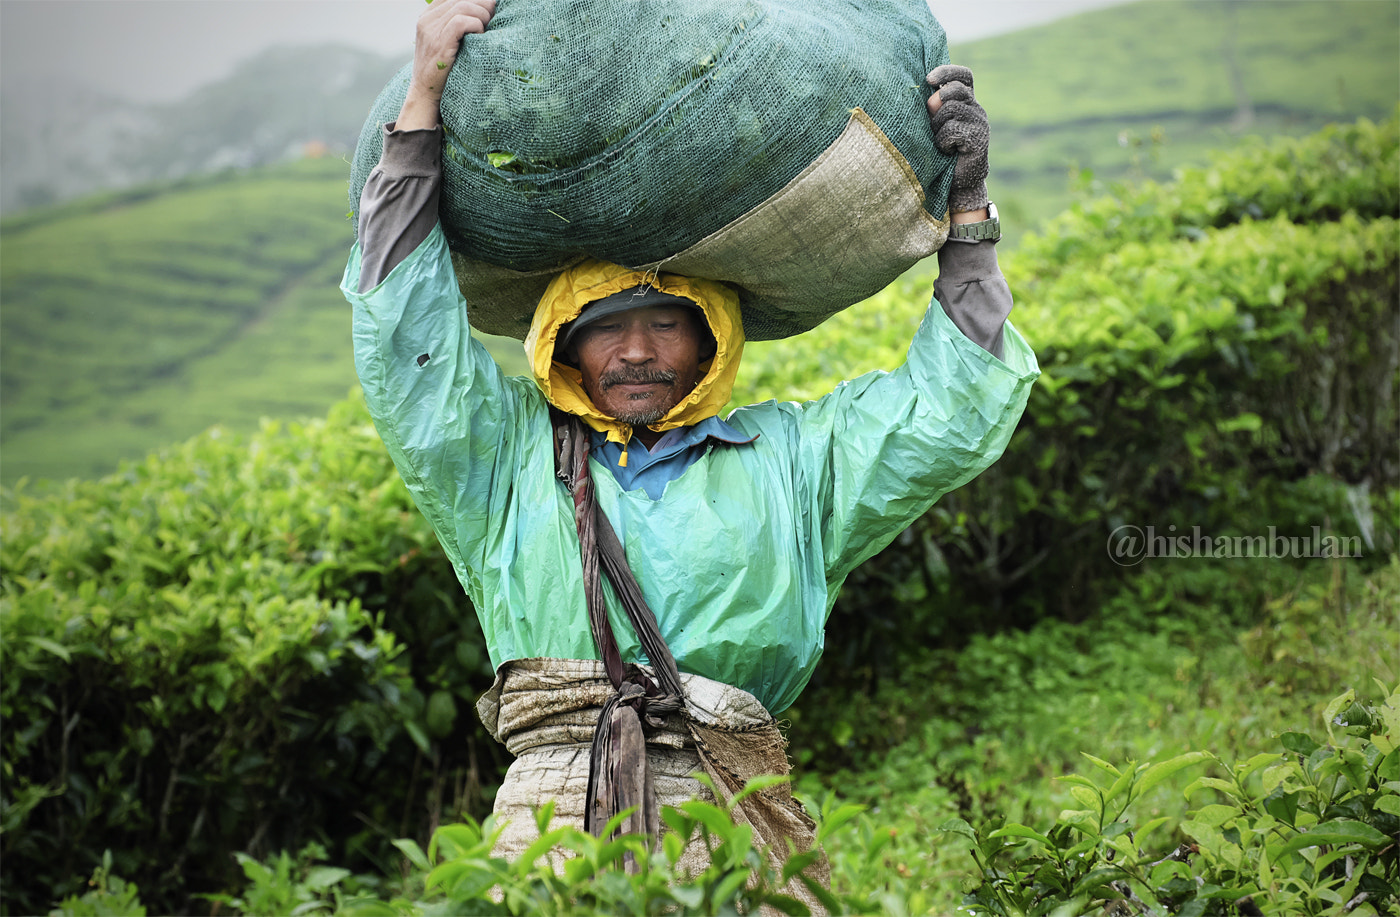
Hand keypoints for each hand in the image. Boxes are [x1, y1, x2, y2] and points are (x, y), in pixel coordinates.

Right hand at [397, 0, 495, 129]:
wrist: (426, 94)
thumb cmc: (442, 70)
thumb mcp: (444, 42)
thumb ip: (455, 26)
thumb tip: (484, 13)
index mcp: (428, 16)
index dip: (475, 0)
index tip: (490, 9)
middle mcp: (427, 19)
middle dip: (483, 5)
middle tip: (494, 17)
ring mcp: (431, 30)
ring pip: (463, 6)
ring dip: (482, 15)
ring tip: (489, 28)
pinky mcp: (439, 42)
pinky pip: (461, 22)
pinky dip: (476, 25)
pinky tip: (481, 36)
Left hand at [926, 64, 988, 215]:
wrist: (958, 183)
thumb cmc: (940, 152)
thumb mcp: (933, 125)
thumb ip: (933, 108)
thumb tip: (931, 98)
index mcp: (966, 101)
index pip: (964, 76)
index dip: (948, 72)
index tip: (929, 79)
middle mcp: (976, 108)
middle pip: (955, 90)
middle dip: (937, 103)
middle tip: (932, 122)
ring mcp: (980, 122)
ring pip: (951, 110)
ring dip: (937, 127)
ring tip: (940, 142)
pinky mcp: (979, 138)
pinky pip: (952, 129)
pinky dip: (942, 141)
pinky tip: (947, 151)